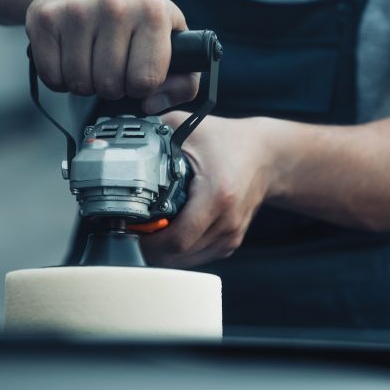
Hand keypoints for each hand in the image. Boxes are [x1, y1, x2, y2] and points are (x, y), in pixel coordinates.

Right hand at [25, 0, 198, 112]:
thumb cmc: (132, 21)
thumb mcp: (171, 43)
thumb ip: (182, 83)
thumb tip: (152, 104)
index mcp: (153, 13)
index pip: (146, 80)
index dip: (140, 88)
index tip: (137, 75)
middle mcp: (115, 6)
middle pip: (110, 86)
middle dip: (112, 87)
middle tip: (112, 68)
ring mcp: (77, 10)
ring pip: (79, 83)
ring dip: (85, 83)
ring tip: (92, 62)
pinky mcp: (46, 18)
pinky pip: (52, 76)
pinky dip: (60, 78)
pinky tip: (70, 58)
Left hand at [141, 112, 272, 268]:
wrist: (267, 155)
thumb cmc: (229, 141)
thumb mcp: (189, 128)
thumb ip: (154, 131)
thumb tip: (122, 139)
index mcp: (216, 196)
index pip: (176, 240)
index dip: (147, 242)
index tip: (128, 230)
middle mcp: (226, 222)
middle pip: (177, 256)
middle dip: (148, 248)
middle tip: (129, 232)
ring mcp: (231, 235)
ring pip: (186, 262)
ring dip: (162, 252)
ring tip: (144, 233)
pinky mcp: (231, 241)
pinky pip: (197, 257)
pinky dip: (178, 251)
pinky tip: (166, 233)